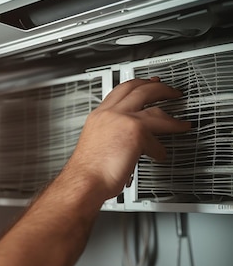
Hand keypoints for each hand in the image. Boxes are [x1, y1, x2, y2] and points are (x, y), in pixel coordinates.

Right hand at [65, 77, 191, 200]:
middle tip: (170, 91)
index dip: (137, 84)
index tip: (148, 84)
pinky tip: (160, 155)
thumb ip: (112, 132)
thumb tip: (126, 138)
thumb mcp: (97, 142)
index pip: (120, 90)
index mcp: (99, 115)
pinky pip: (157, 137)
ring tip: (181, 124)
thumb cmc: (88, 170)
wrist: (84, 181)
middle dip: (159, 88)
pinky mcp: (136, 131)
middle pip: (139, 89)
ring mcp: (122, 120)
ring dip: (172, 118)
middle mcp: (109, 114)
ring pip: (155, 109)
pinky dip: (160, 150)